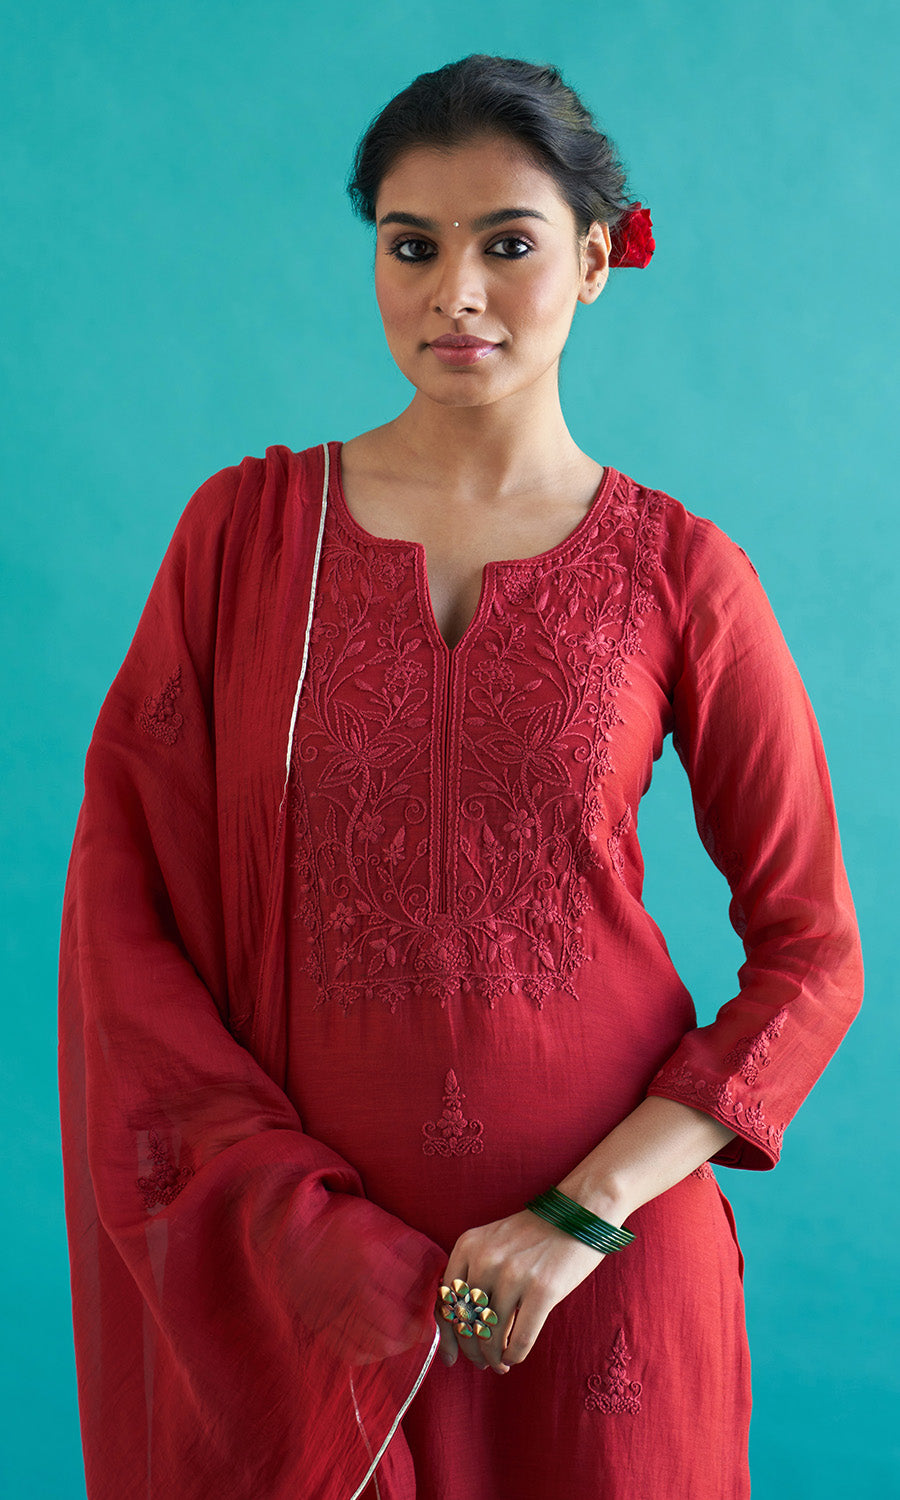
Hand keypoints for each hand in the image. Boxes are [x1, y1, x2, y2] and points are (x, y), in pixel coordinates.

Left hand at [436, 1210, 603, 1374]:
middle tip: (482, 1362)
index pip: (445, 1301)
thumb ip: (473, 1273)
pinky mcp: (542, 1289)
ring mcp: (513, 1274)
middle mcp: (485, 1259)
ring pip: (491, 1335)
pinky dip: (514, 1355)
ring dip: (493, 1358)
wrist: (579, 1212)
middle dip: (471, 1350)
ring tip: (500, 1363)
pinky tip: (514, 1357)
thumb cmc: (535, 1234)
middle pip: (466, 1322)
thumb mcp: (494, 1243)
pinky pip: (519, 1338)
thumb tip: (461, 1325)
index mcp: (468, 1245)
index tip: (453, 1356)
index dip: (447, 1336)